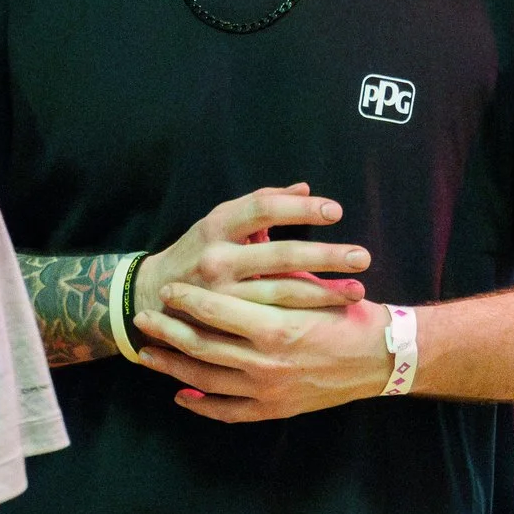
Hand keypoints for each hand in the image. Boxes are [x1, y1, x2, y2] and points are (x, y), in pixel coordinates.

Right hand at [133, 184, 367, 327]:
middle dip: (325, 256)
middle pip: (280, 254)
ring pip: (280, 294)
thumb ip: (262, 204)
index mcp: (218, 225)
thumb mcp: (221, 222)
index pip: (264, 209)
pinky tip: (329, 318)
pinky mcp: (224, 325)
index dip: (300, 209)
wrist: (150, 298)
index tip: (335, 211)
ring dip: (323, 293)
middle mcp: (218, 257)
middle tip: (362, 257)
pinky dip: (300, 318)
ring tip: (356, 291)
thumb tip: (305, 188)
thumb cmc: (198, 253)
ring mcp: (220, 295)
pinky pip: (268, 321)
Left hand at [134, 279, 394, 422]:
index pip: (216, 311)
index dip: (186, 300)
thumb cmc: (351, 315)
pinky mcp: (275, 409)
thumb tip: (247, 238)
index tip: (166, 290)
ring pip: (207, 380)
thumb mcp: (313, 285)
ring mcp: (268, 390)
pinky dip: (201, 405)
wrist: (383, 358)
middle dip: (168, 333)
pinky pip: (228, 412)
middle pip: (202, 347)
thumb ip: (274, 269)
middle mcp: (267, 362)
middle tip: (144, 321)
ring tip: (149, 355)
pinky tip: (182, 394)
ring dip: (174, 367)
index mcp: (275, 327)